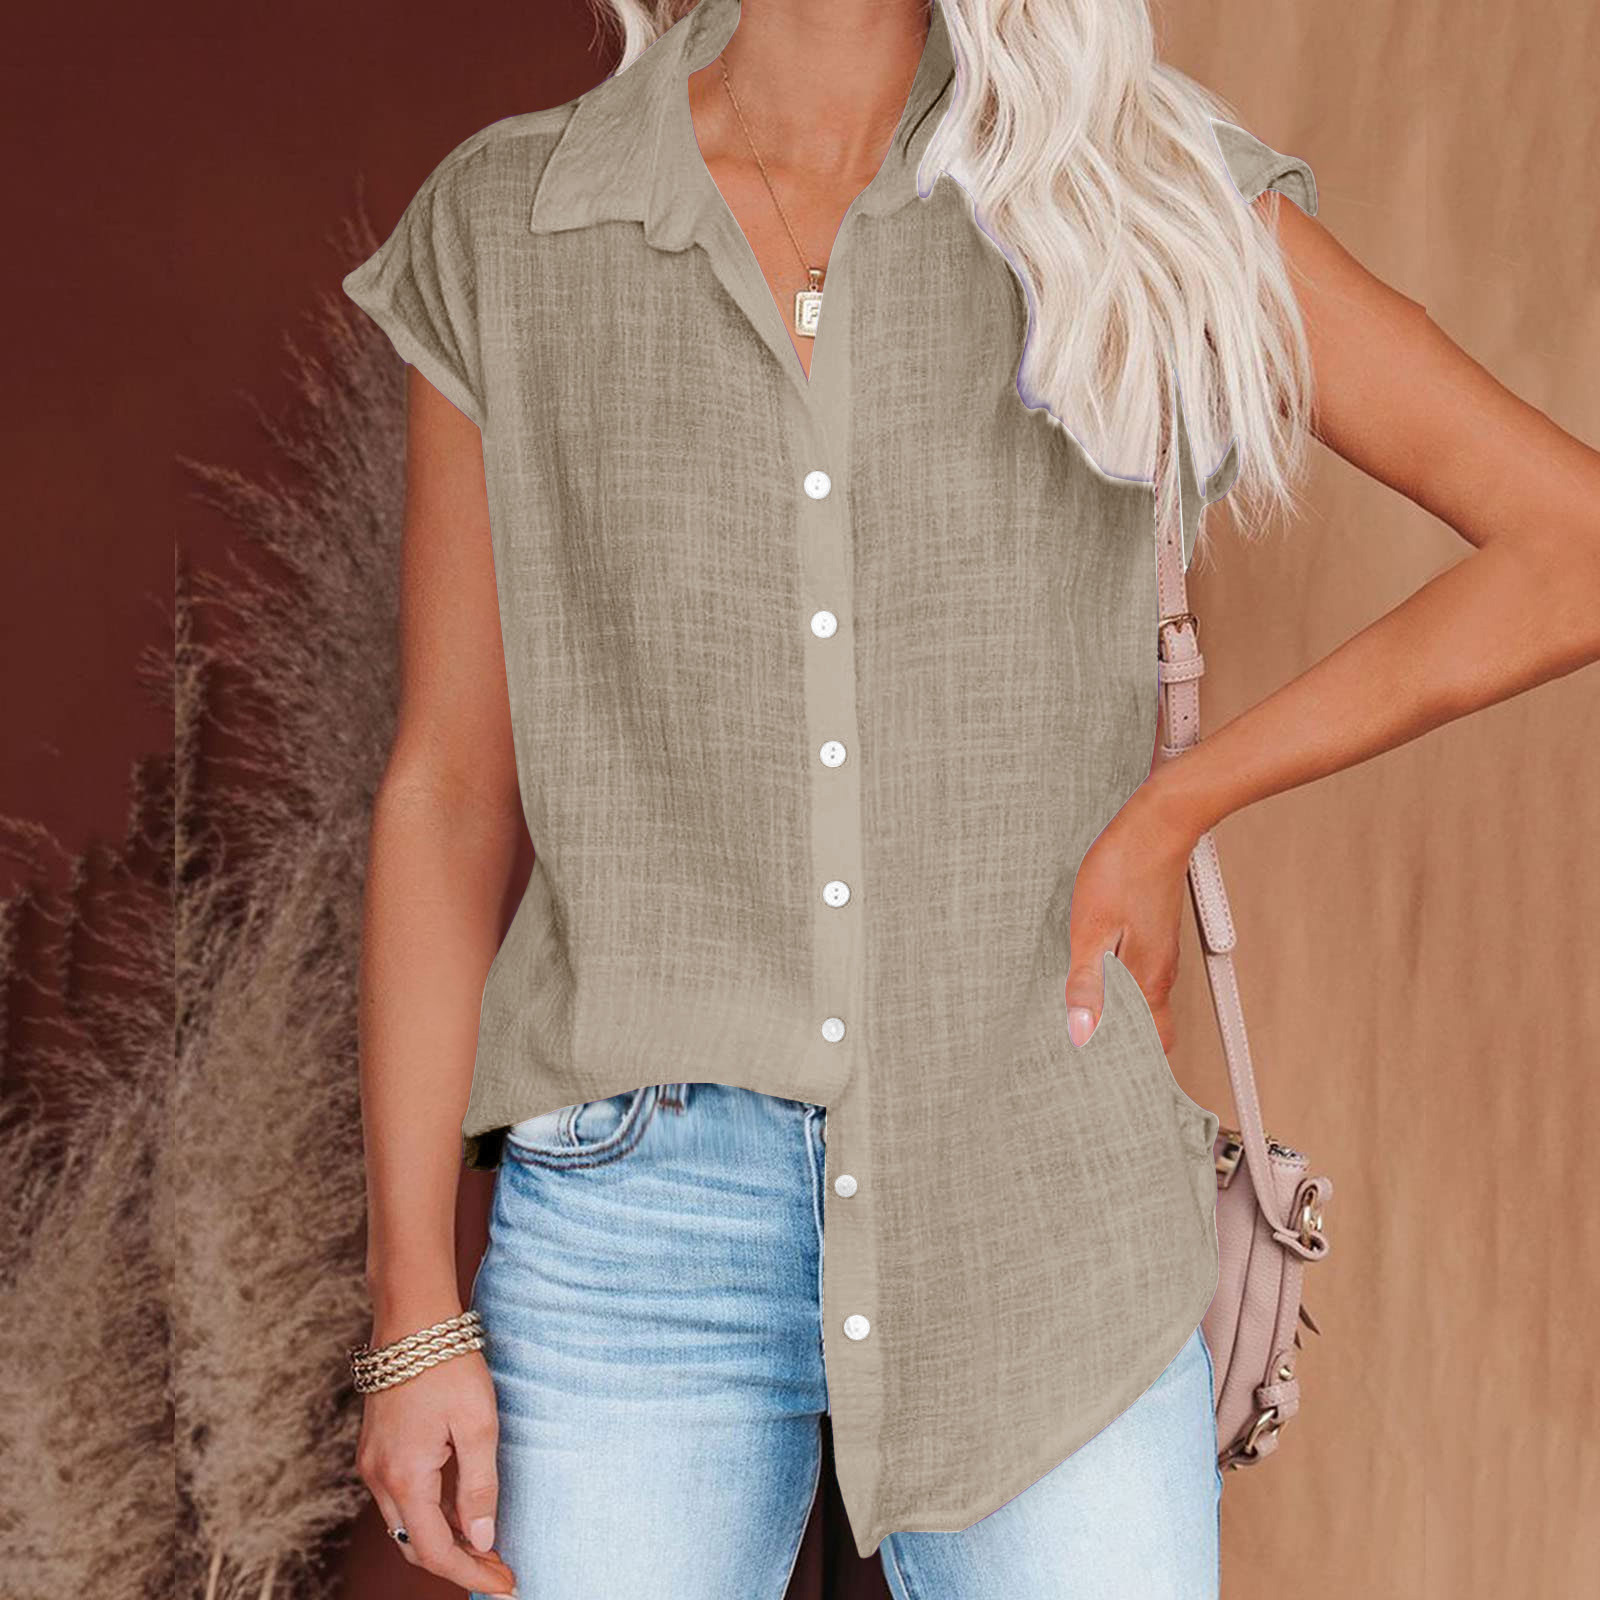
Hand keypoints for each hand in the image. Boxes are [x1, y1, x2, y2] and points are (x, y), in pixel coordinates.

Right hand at [355, 1318, 516, 1596]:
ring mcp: (372, 1464)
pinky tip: (459, 1511)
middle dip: (459, 1564)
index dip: (472, 1574)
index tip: (507, 1585)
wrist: (412, 1321)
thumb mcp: (478, 1425)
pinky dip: (429, 1515)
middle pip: (417, 1546)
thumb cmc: (449, 1366)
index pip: (436, 1552)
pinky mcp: (375, 1450)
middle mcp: (379, 1479)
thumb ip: (479, 1487)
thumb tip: (482, 1540)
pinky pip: (400, 1500)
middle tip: (500, 1570)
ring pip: (406, 1526)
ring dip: (443, 1541)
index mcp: (405, 1478)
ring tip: (486, 1546)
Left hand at [1064, 776, 1200, 1050]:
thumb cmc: (1122, 872)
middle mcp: (1160, 974)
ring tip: (1091, 1033)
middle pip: (1151, 1031)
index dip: (1133, 1070)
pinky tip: (1100, 986)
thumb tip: (1082, 1034)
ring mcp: (1159, 953)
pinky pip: (1141, 979)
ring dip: (1123, 1022)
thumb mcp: (1091, 930)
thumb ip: (1087, 985)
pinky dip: (1123, 994)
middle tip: (1096, 1067)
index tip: (1108, 1085)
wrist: (1157, 825)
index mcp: (1147, 981)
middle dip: (1129, 1053)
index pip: (1151, 1046)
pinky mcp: (1153, 935)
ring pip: (1145, 1004)